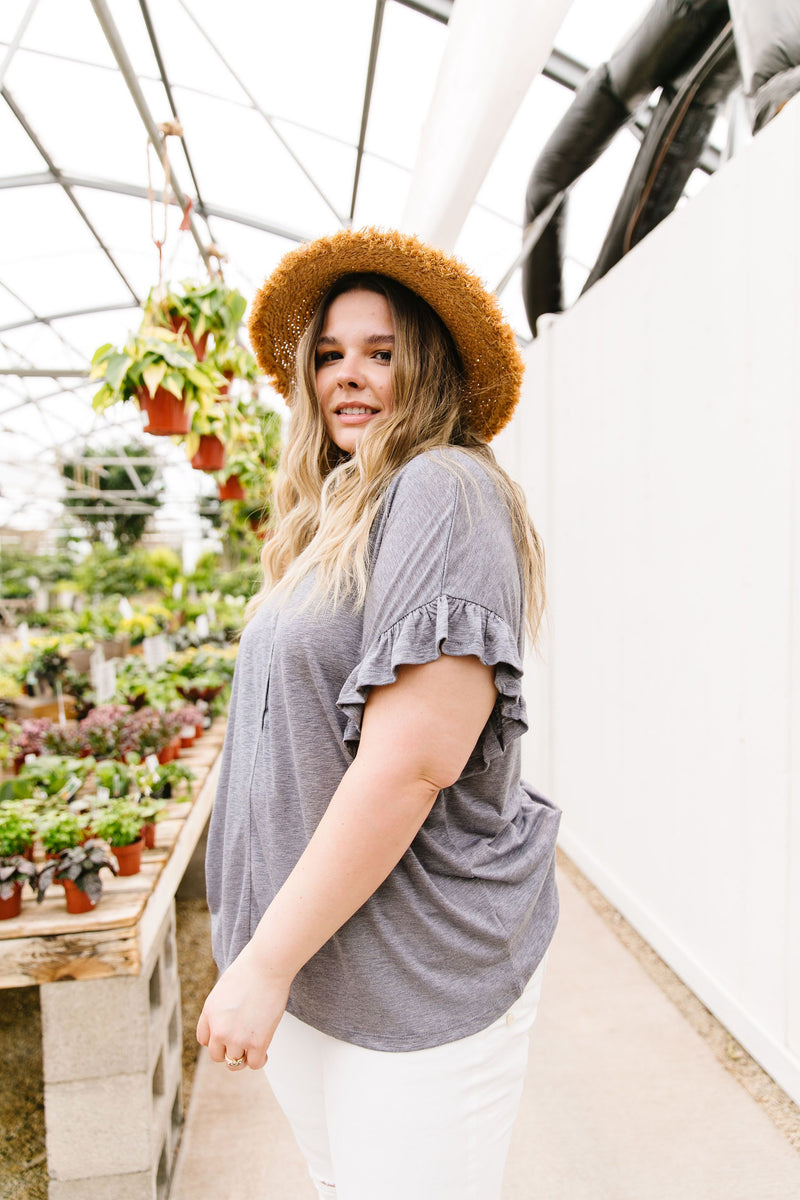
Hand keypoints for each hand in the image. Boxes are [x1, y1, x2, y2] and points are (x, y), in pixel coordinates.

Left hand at [196, 944, 290, 1071]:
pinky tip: (264, 1052)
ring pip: (234, 1063)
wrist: (267, 966)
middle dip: (229, 1050)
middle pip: (217, 1055)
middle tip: (243, 1043)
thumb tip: (230, 1020)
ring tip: (253, 1049)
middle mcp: (219, 1029)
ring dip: (244, 1057)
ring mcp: (237, 1038)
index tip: (228, 1037)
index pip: (204, 1040)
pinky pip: (255, 1064)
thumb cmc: (251, 971)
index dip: (217, 1040)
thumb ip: (221, 1009)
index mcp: (209, 1013)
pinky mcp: (257, 1043)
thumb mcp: (224, 989)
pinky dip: (260, 1060)